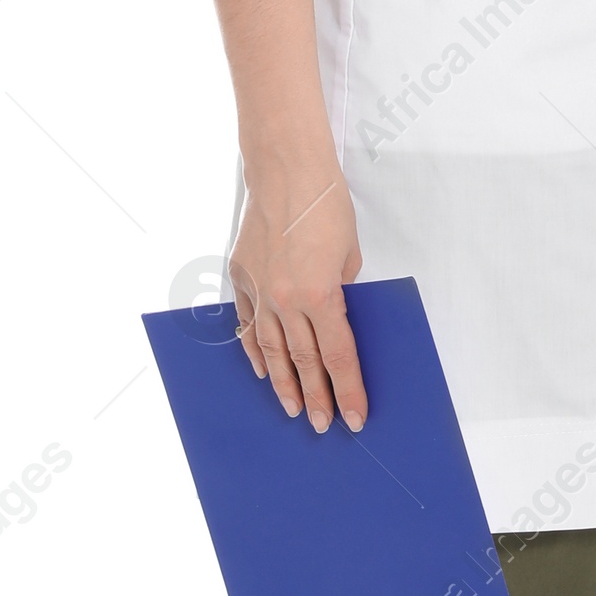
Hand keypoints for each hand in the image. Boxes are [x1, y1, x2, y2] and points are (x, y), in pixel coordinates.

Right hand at [228, 153, 367, 432]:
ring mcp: (258, 290)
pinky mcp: (240, 276)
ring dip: (283, 383)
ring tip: (291, 409)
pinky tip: (261, 370)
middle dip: (317, 398)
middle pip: (305, 362)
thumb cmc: (325, 204)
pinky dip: (253, 349)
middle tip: (323, 425)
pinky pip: (246, 324)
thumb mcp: (350, 254)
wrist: (286, 170)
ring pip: (270, 351)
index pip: (338, 357)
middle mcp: (286, 301)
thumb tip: (336, 313)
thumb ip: (342, 290)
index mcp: (320, 296)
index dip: (348, 391)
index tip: (355, 417)